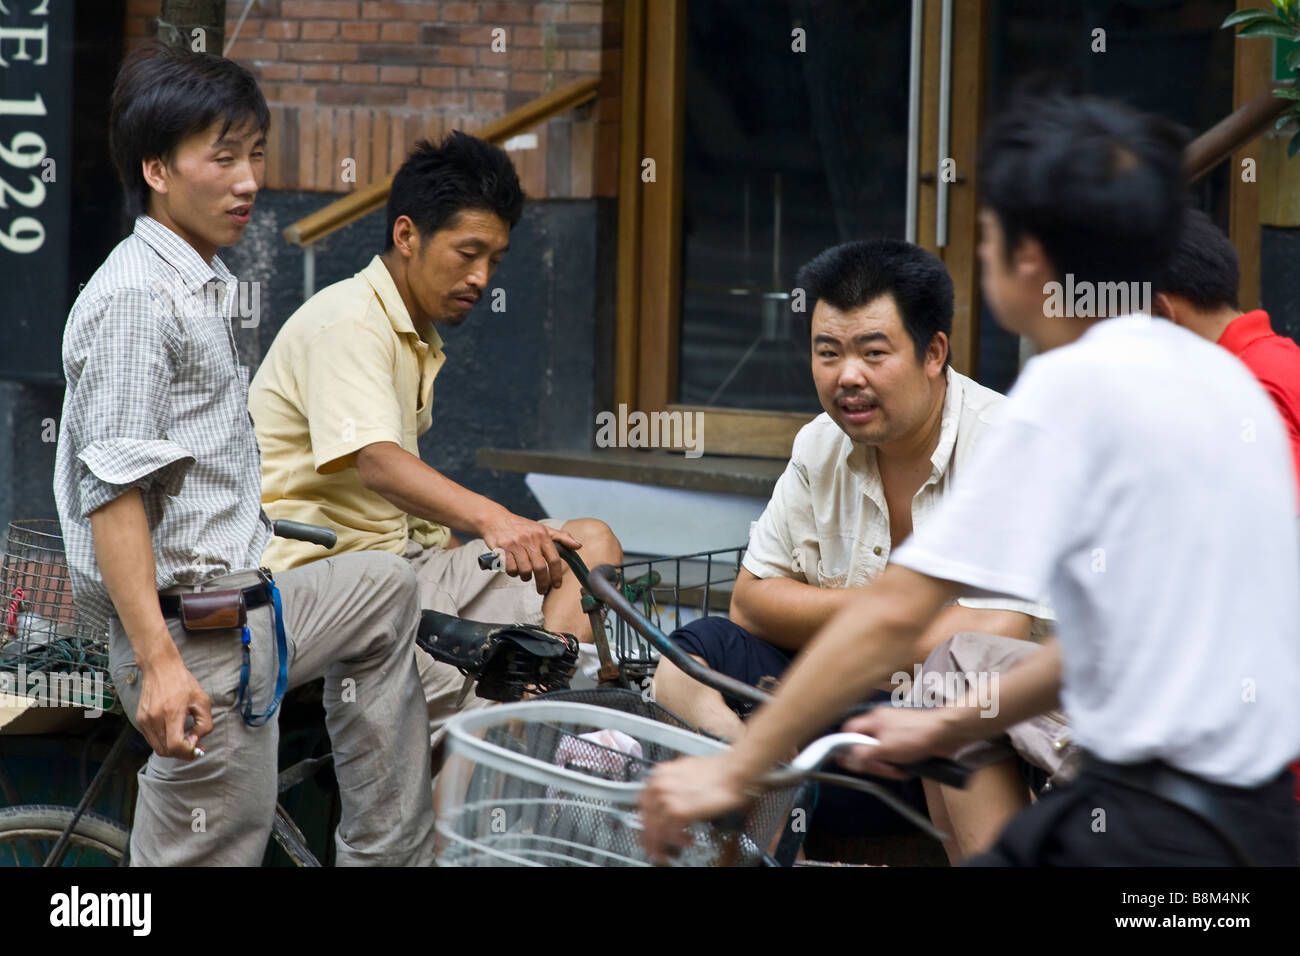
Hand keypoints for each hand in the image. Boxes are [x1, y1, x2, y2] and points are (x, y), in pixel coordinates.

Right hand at [135, 645, 211, 759]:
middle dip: (182, 754)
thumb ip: (204, 724)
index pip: (175, 745)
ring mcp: (144, 720)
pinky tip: (174, 733)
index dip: (188, 752)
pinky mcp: (140, 720)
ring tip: (185, 740)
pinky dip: (164, 742)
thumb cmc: (183, 682)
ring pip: (157, 748)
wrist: (160, 668)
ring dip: (172, 749)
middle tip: (194, 747)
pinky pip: (152, 740)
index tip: (197, 748)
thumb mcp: (202, 701)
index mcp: (171, 712)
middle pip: (165, 751)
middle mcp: (154, 718)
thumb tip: (195, 742)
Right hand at [480, 511, 581, 594]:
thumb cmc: (521, 526)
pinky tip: (514, 570)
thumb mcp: (542, 529)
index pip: (554, 558)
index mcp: (542, 535)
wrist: (495, 519)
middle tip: (542, 590)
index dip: (557, 575)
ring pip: (525, 570)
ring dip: (526, 577)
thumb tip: (578, 546)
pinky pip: (511, 569)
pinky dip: (513, 573)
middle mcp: (530, 539)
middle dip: (543, 582)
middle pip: (540, 568)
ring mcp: (515, 544)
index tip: (557, 585)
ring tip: (526, 576)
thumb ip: (561, 537)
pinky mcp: (502, 549)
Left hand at [638, 754, 751, 863]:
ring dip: (662, 844)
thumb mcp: (685, 771)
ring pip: (656, 830)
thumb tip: (669, 798)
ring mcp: (668, 799)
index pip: (643, 804)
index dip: (645, 821)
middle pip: (647, 820)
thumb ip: (672, 785)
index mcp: (659, 774)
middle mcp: (659, 786)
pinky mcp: (680, 812)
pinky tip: (686, 841)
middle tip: (653, 848)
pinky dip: (678, 841)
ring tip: (668, 852)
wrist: (731, 771)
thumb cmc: (716, 770)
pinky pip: (671, 833)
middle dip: (650, 838)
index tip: (646, 830)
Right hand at [836, 705, 956, 779]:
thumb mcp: (884, 749)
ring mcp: (895, 731)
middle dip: (873, 761)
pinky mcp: (907, 740)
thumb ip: (863, 754)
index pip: (849, 730)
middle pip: (865, 744)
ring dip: (887, 764)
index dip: (846, 746)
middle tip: (883, 769)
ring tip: (898, 770)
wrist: (946, 734)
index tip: (851, 761)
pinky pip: (894, 753)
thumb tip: (846, 758)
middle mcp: (882, 723)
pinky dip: (898, 762)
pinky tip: (906, 768)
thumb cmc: (916, 736)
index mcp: (873, 719)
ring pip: (880, 751)